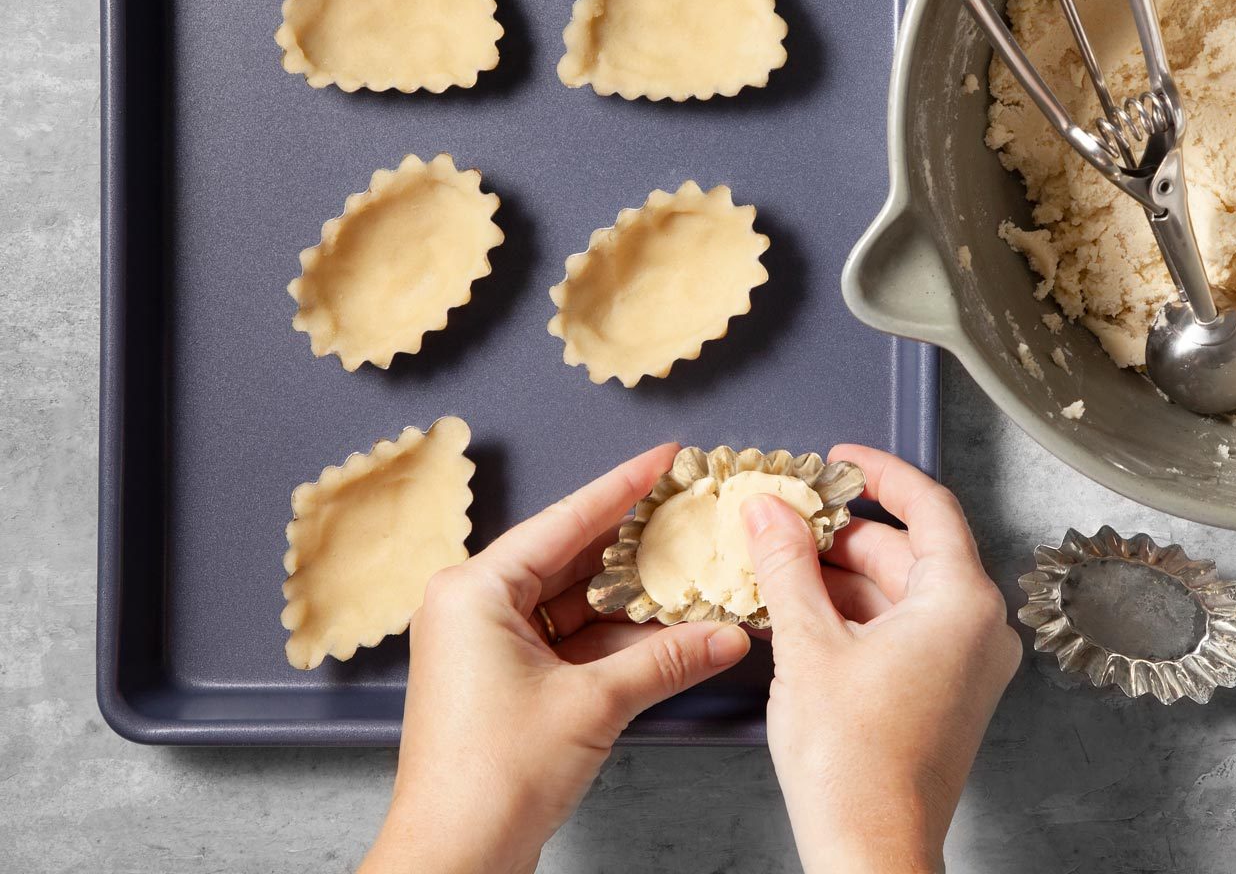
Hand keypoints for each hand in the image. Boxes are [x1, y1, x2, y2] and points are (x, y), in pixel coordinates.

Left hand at [361, 443, 751, 873]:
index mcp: (474, 591)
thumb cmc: (489, 779)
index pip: (565, 520)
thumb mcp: (594, 705)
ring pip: (573, 602)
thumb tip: (726, 636)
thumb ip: (667, 660)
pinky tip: (668, 634)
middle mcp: (472, 607)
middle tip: (687, 512)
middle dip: (634, 545)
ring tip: (691, 576)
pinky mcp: (501, 680)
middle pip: (569, 557)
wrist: (453, 857)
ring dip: (631, 600)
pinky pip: (567, 640)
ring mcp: (485, 645)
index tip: (664, 458)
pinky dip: (614, 639)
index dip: (623, 487)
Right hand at [744, 445, 1021, 873]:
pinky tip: (802, 615)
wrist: (870, 850)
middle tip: (786, 520)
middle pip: (910, 552)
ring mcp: (966, 665)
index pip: (929, 506)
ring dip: (842, 579)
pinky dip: (856, 617)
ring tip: (779, 568)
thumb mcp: (807, 645)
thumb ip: (788, 565)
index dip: (879, 474)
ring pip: (901, 594)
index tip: (840, 460)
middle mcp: (978, 628)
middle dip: (844, 535)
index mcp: (962, 602)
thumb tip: (770, 511)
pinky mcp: (946, 694)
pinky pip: (904, 631)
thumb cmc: (852, 763)